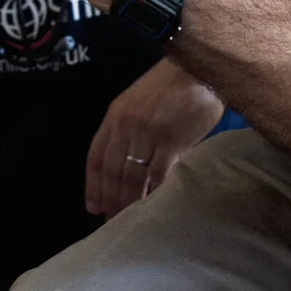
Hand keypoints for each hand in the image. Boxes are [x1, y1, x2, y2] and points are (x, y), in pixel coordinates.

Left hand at [85, 58, 224, 215]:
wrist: (197, 68)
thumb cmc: (171, 84)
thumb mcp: (138, 101)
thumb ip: (130, 129)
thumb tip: (128, 164)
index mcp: (115, 115)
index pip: (96, 156)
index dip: (93, 184)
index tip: (93, 206)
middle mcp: (126, 126)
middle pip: (112, 171)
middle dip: (111, 199)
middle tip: (113, 222)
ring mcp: (147, 135)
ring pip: (132, 177)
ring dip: (129, 202)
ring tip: (131, 220)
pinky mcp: (170, 142)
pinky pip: (157, 176)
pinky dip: (153, 195)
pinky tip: (153, 208)